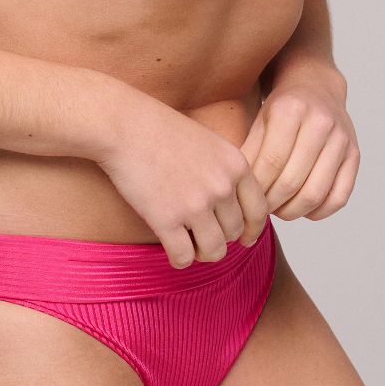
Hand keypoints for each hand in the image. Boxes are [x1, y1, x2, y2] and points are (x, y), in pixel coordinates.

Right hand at [95, 94, 270, 268]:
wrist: (124, 125)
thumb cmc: (161, 130)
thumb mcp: (210, 142)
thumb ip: (227, 171)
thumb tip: (235, 207)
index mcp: (236, 165)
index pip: (259, 211)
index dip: (252, 231)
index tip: (244, 239)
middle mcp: (221, 186)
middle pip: (234, 233)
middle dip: (220, 239)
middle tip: (202, 236)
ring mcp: (195, 204)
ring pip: (214, 251)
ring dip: (202, 254)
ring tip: (189, 246)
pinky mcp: (166, 219)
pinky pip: (184, 257)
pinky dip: (180, 260)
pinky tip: (172, 252)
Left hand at [239, 68, 358, 221]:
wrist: (316, 87)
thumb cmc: (283, 108)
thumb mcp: (259, 121)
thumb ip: (249, 153)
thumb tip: (240, 191)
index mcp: (291, 109)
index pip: (271, 162)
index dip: (257, 187)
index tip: (248, 197)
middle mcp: (320, 122)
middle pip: (292, 181)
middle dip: (271, 202)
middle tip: (261, 208)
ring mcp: (341, 139)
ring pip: (315, 193)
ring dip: (292, 211)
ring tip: (279, 209)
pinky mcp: (354, 155)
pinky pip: (339, 197)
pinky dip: (318, 212)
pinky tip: (303, 209)